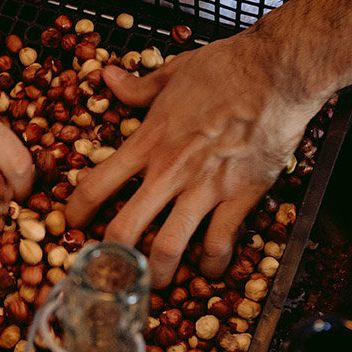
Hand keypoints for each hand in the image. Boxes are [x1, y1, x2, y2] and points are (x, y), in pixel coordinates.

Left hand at [63, 34, 322, 286]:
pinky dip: (211, 264)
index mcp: (147, 141)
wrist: (280, 69)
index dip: (76, 213)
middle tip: (110, 270)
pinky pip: (220, 242)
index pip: (95, 185)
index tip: (71, 225)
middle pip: (124, 229)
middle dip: (111, 258)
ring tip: (154, 285)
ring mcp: (205, 187)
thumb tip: (107, 76)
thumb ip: (137, 86)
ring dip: (157, 274)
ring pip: (168, 247)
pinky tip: (207, 270)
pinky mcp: (241, 195)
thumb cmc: (227, 67)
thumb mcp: (173, 72)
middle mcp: (169, 171)